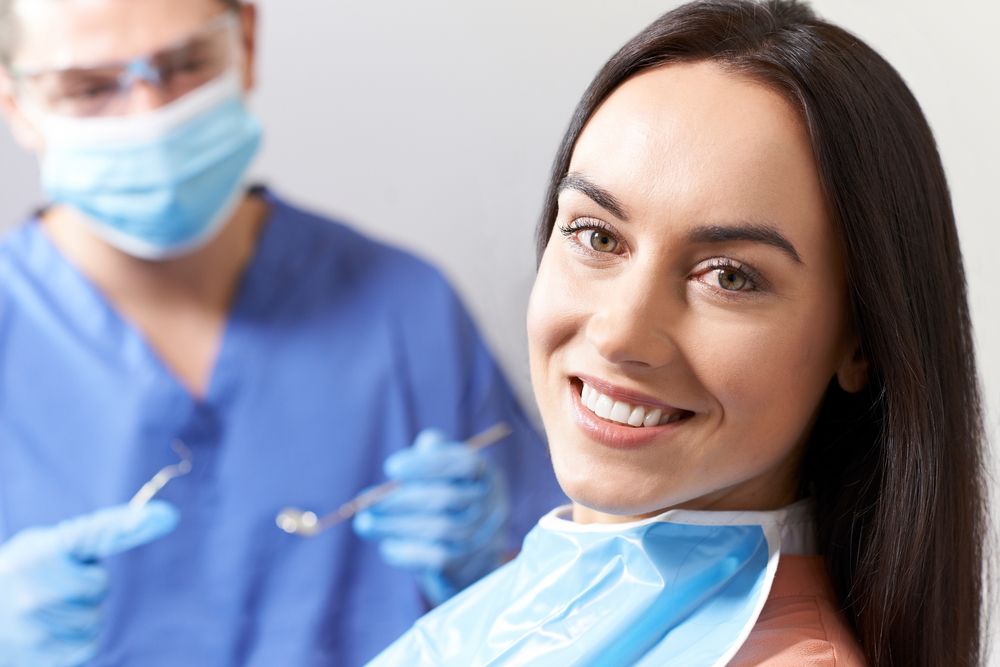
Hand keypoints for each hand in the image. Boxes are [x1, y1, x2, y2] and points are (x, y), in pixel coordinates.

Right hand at [0, 501, 178, 666]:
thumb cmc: (24, 574)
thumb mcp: (50, 545)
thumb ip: (103, 530)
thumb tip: (168, 516)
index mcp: (39, 553)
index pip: (92, 533)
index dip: (130, 524)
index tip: (168, 515)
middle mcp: (34, 590)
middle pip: (98, 587)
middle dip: (84, 587)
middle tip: (54, 587)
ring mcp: (35, 628)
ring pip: (94, 619)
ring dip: (80, 615)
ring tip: (48, 611)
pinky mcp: (42, 658)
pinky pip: (87, 646)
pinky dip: (75, 640)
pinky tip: (49, 631)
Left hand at [353, 429, 509, 604]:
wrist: (469, 561)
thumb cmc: (448, 506)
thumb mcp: (445, 474)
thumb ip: (434, 456)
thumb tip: (413, 455)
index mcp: (487, 476)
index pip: (465, 464)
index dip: (427, 465)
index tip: (390, 468)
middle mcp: (494, 506)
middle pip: (447, 499)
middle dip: (401, 499)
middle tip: (366, 501)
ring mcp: (486, 539)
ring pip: (440, 530)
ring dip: (395, 526)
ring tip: (364, 523)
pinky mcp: (471, 568)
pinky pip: (436, 559)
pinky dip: (407, 551)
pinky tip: (387, 546)